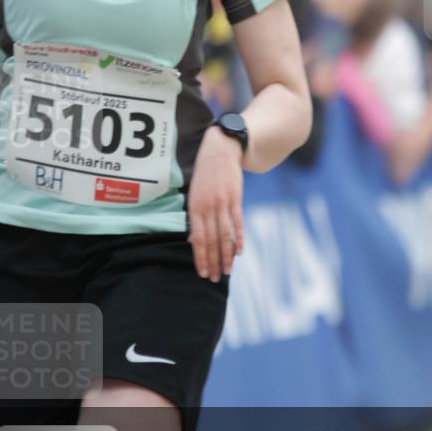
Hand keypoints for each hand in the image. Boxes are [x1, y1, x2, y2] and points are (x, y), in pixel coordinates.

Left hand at [187, 126, 243, 281]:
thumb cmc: (204, 175)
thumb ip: (194, 217)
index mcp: (194, 208)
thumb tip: (192, 241)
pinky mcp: (235, 199)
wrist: (220, 150)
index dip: (200, 258)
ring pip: (224, 235)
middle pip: (211, 240)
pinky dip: (239, 239)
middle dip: (213, 262)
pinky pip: (237, 223)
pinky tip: (239, 252)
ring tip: (227, 271)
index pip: (197, 239)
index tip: (203, 273)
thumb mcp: (194, 194)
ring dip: (226, 256)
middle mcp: (207, 208)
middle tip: (215, 279)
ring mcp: (222, 203)